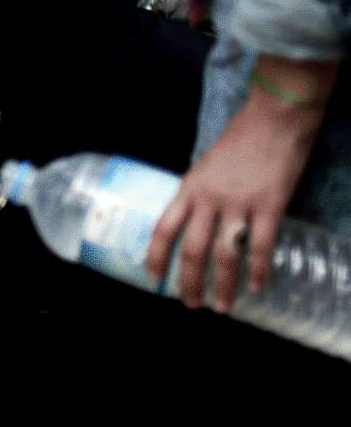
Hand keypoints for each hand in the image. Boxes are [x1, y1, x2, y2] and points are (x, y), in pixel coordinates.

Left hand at [147, 78, 324, 310]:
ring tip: (222, 306)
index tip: (153, 278)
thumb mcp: (206, 165)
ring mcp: (239, 203)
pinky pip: (261, 245)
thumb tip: (194, 218)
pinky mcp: (269, 205)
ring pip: (225, 254)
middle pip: (191, 248)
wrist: (273, 119)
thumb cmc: (240, 140)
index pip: (163, 228)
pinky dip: (260, 270)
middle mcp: (209, 199)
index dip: (156, 256)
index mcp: (189, 188)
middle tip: (190, 304)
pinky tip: (259, 286)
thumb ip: (199, 192)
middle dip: (188, 281)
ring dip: (223, 284)